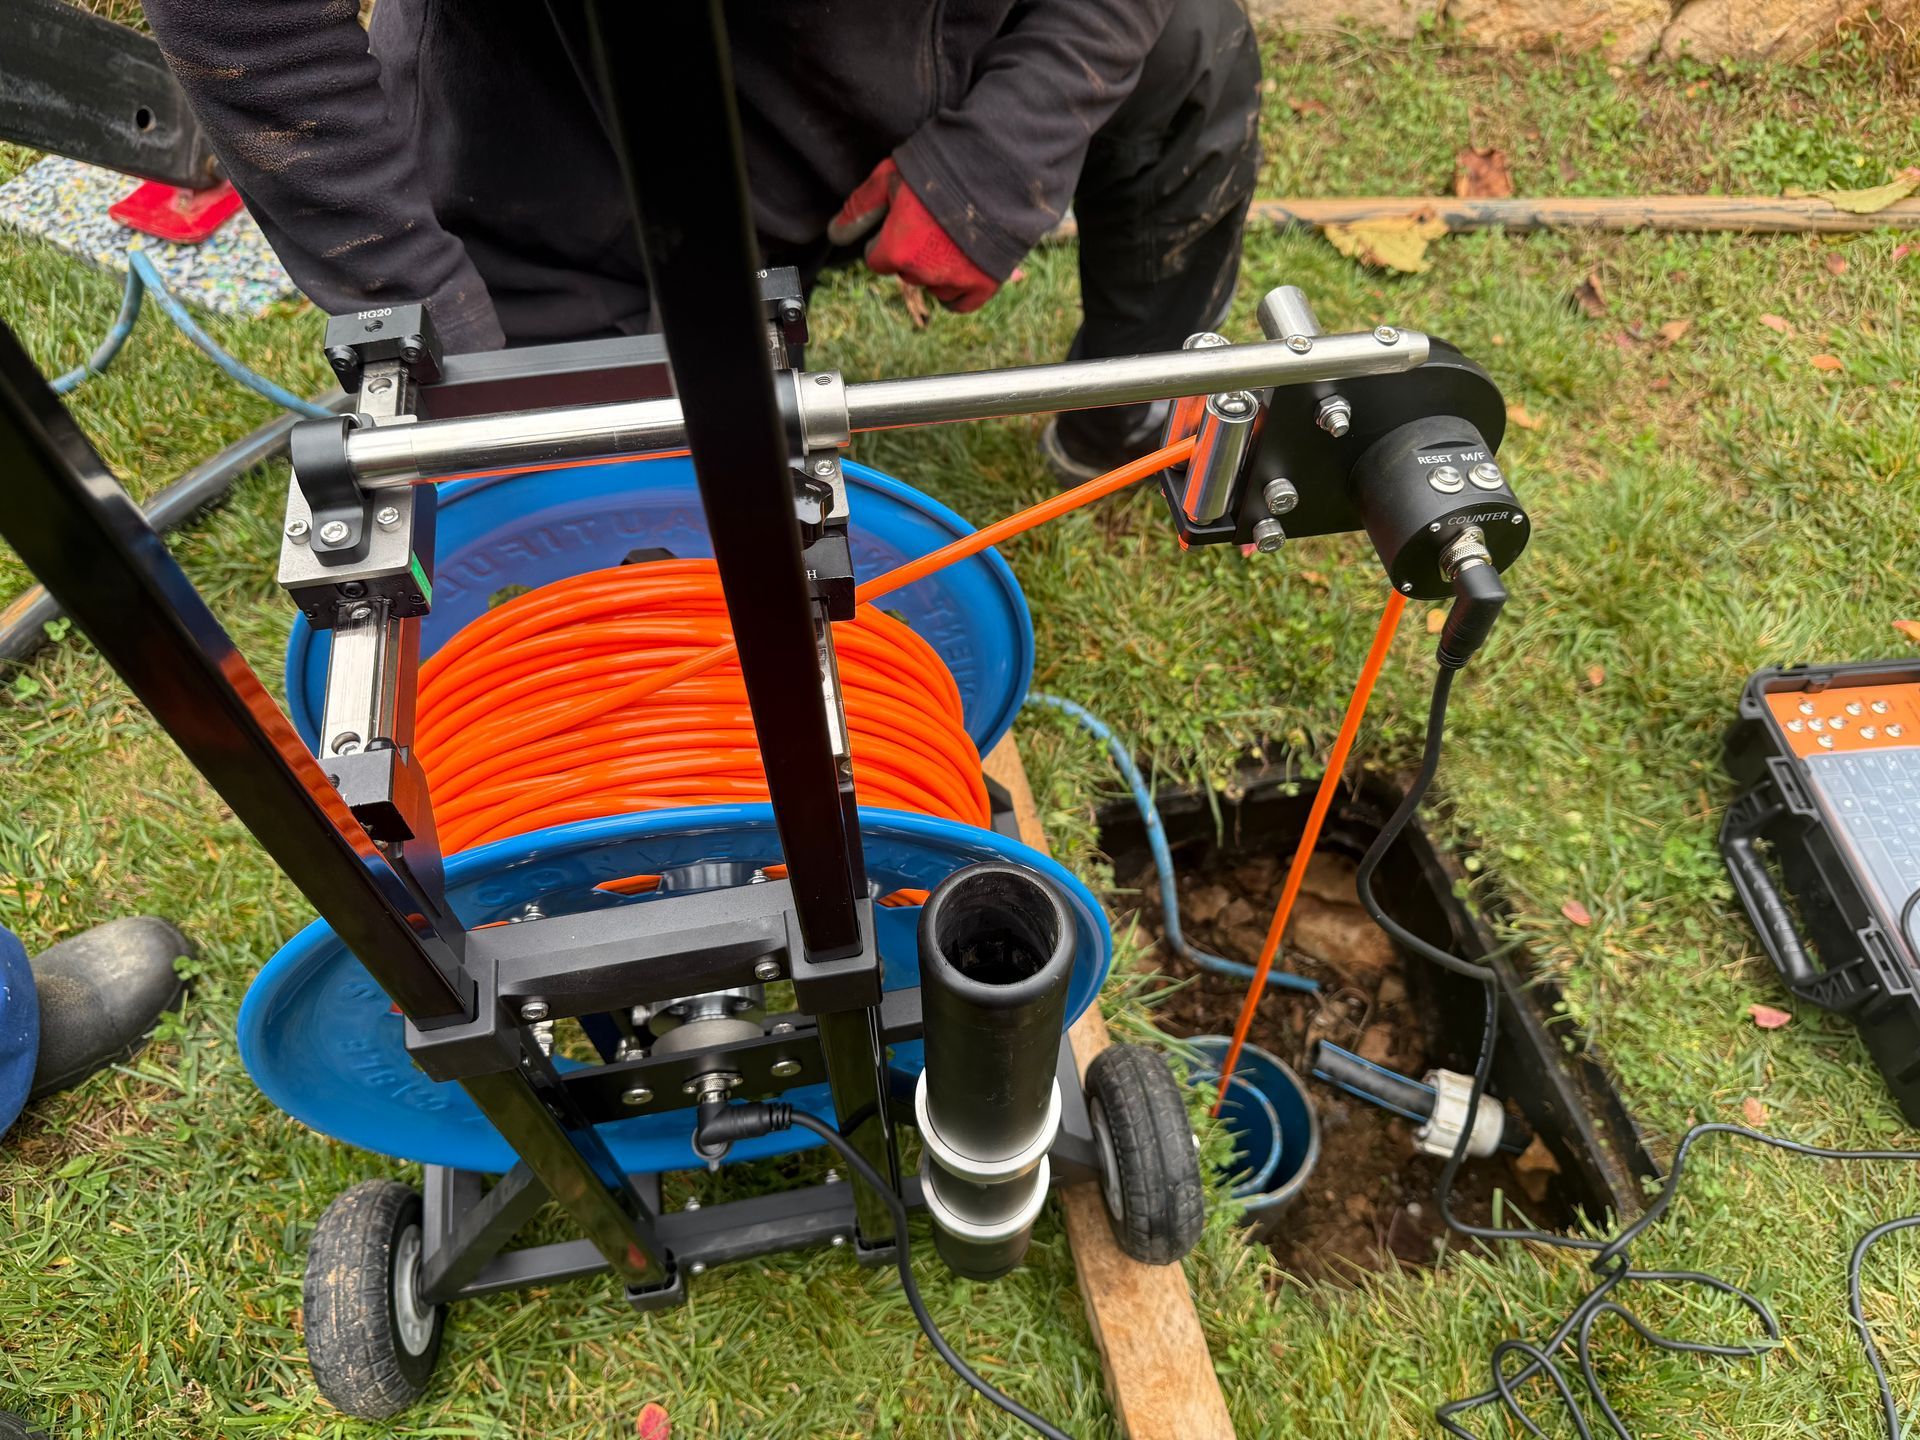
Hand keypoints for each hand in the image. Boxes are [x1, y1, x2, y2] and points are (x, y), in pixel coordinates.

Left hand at [827, 158, 999, 313]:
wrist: (999, 167)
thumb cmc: (939, 167)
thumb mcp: (890, 177)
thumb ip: (860, 208)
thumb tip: (834, 234)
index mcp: (896, 250)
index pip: (875, 259)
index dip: (886, 236)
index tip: (905, 218)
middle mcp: (922, 273)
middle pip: (905, 272)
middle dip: (913, 252)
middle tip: (933, 221)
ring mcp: (954, 281)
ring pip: (931, 288)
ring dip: (935, 270)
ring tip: (953, 236)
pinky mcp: (983, 285)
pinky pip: (959, 303)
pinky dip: (957, 291)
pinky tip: (960, 266)